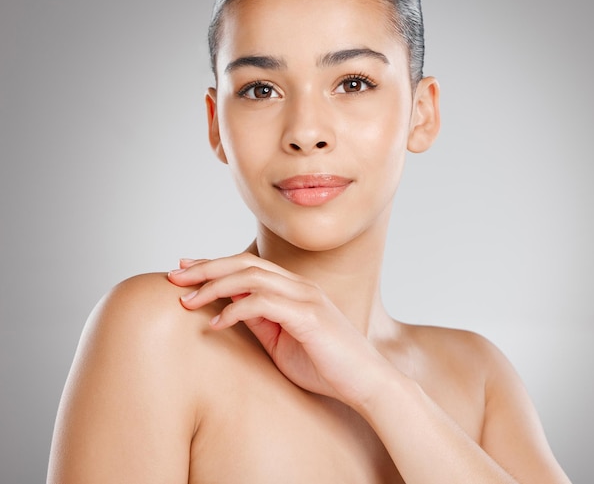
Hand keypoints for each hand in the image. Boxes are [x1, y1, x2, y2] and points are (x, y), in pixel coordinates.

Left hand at [167, 253, 390, 406]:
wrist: (366, 383)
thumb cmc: (325, 365)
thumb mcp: (282, 341)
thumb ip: (260, 321)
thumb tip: (227, 308)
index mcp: (294, 289)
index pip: (247, 265)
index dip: (214, 264)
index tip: (185, 267)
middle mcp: (299, 286)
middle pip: (244, 264)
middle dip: (205, 267)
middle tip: (174, 275)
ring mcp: (306, 298)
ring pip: (251, 277)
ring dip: (214, 286)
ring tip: (186, 300)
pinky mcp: (309, 316)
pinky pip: (263, 304)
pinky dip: (235, 311)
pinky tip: (216, 325)